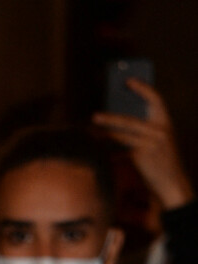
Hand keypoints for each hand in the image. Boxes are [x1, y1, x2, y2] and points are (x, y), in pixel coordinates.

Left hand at [92, 79, 193, 209]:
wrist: (172, 183)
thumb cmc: (162, 162)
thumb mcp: (158, 142)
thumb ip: (144, 131)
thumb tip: (117, 121)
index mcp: (165, 124)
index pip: (156, 100)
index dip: (143, 88)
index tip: (128, 81)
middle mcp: (160, 131)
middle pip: (129, 120)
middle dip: (110, 118)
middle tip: (94, 116)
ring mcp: (152, 143)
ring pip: (121, 135)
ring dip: (104, 134)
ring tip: (91, 133)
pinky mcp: (143, 156)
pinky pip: (120, 151)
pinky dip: (111, 152)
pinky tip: (103, 154)